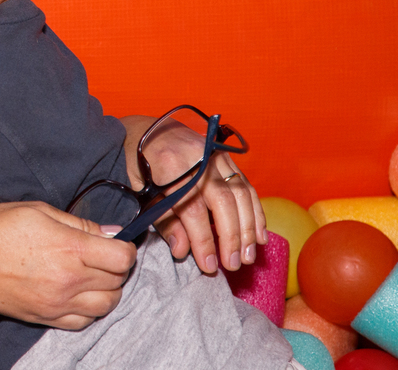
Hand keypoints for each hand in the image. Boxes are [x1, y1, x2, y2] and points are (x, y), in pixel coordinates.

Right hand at [0, 201, 136, 329]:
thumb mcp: (38, 210)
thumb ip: (79, 223)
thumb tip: (111, 233)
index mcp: (70, 247)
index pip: (122, 257)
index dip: (125, 247)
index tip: (115, 242)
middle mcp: (69, 279)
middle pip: (118, 281)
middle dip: (117, 266)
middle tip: (102, 254)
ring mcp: (57, 302)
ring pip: (106, 305)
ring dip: (107, 290)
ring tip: (92, 275)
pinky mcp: (45, 317)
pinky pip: (83, 322)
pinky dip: (89, 309)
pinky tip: (77, 293)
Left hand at [131, 117, 266, 273]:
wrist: (146, 131)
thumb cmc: (139, 164)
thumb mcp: (140, 191)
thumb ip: (163, 220)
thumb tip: (183, 251)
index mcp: (169, 164)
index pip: (192, 209)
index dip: (203, 240)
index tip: (209, 265)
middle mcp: (198, 158)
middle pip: (222, 201)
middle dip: (230, 237)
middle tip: (233, 264)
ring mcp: (215, 156)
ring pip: (241, 193)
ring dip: (248, 228)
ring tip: (247, 256)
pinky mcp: (226, 159)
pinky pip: (247, 186)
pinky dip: (256, 212)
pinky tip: (259, 236)